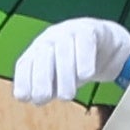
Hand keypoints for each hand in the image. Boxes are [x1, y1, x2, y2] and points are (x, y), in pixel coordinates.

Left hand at [11, 14, 129, 104]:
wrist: (106, 45)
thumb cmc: (77, 65)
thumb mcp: (59, 79)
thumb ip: (49, 88)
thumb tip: (37, 99)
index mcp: (38, 51)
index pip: (25, 64)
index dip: (23, 81)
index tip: (28, 98)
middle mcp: (50, 39)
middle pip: (42, 55)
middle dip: (40, 79)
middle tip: (44, 98)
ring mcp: (69, 32)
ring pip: (63, 50)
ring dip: (63, 75)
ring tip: (67, 96)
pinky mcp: (89, 30)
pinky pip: (85, 42)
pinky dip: (84, 60)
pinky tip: (86, 75)